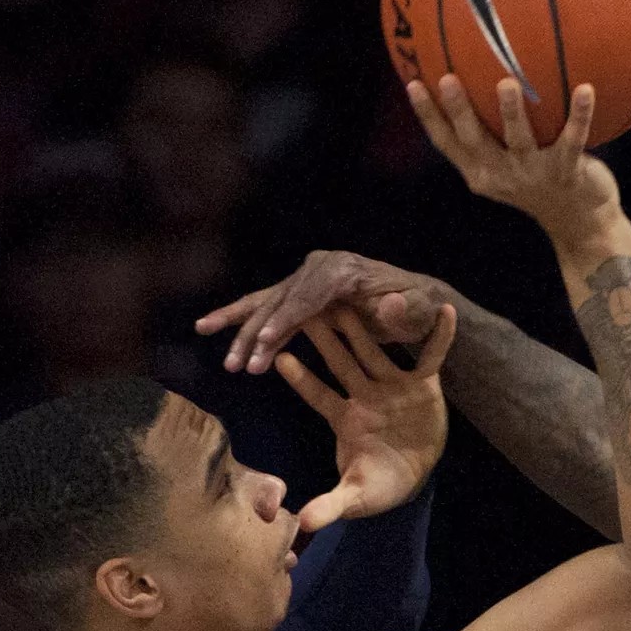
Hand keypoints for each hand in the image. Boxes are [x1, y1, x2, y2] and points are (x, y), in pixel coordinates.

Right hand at [197, 251, 450, 375]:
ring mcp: (307, 276)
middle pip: (280, 299)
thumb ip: (405, 312)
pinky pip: (268, 307)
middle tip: (238, 364)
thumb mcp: (418, 311)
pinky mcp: (301, 290)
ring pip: (266, 303)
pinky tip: (212, 330)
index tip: (265, 342)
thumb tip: (389, 304)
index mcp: (344, 269)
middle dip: (255, 332)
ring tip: (217, 349)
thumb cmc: (418, 307)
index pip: (307, 296)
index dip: (285, 319)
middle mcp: (320, 267)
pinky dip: (244, 321)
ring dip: (241, 330)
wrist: (415, 298)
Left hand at [277, 309, 457, 534]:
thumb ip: (330, 505)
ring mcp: (392, 388)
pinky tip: (444, 311)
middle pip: (341, 362)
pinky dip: (438, 336)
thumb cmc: (376, 484)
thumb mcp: (354, 497)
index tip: (277, 358)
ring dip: (367, 327)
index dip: (300, 379)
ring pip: (375, 352)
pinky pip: (430, 357)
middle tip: (306, 306)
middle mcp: (364, 396)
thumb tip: (302, 524)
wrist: (410, 479)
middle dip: (325, 337)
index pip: (317, 395)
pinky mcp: (422, 387)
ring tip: (355, 297)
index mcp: (344, 419)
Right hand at [405, 75, 619, 243]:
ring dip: (512, 112)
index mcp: (480, 172)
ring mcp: (534, 174)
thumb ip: (487, 135)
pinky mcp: (567, 172)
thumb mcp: (503, 166)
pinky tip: (586, 89)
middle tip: (447, 78)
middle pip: (474, 140)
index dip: (427, 115)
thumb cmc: (538, 183)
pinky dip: (580, 115)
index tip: (412, 83)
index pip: (446, 142)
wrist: (580, 224)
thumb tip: (475, 82)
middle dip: (459, 110)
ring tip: (506, 84)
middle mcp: (502, 174)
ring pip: (519, 140)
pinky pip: (573, 140)